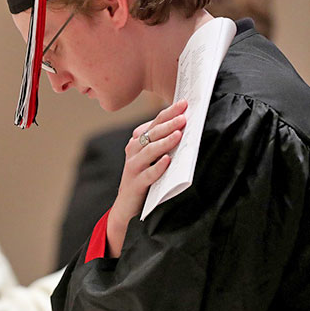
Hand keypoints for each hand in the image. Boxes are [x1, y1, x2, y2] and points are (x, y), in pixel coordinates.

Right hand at [107, 100, 187, 256]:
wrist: (126, 207)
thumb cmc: (143, 179)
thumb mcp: (149, 159)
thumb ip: (160, 144)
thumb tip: (183, 128)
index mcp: (137, 143)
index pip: (153, 123)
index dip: (168, 113)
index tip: (184, 103)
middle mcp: (133, 152)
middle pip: (151, 134)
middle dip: (168, 124)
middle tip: (183, 116)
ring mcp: (133, 168)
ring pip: (149, 151)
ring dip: (164, 142)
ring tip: (178, 134)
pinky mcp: (135, 184)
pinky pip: (148, 174)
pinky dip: (157, 167)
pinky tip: (167, 161)